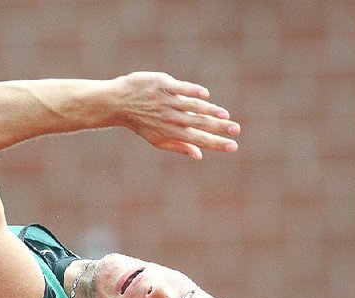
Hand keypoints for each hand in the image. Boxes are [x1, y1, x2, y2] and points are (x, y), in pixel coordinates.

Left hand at [111, 72, 239, 158]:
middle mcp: (169, 118)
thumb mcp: (157, 139)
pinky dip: (194, 91)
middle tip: (237, 130)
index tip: (233, 146)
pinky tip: (206, 95)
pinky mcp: (163, 84)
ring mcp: (166, 101)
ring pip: (192, 106)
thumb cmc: (140, 122)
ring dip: (210, 111)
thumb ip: (179, 147)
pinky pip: (181, 88)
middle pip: (199, 124)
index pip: (198, 140)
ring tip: (225, 116)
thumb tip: (199, 155)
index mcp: (170, 133)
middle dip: (219, 129)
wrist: (118, 103)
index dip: (216, 144)